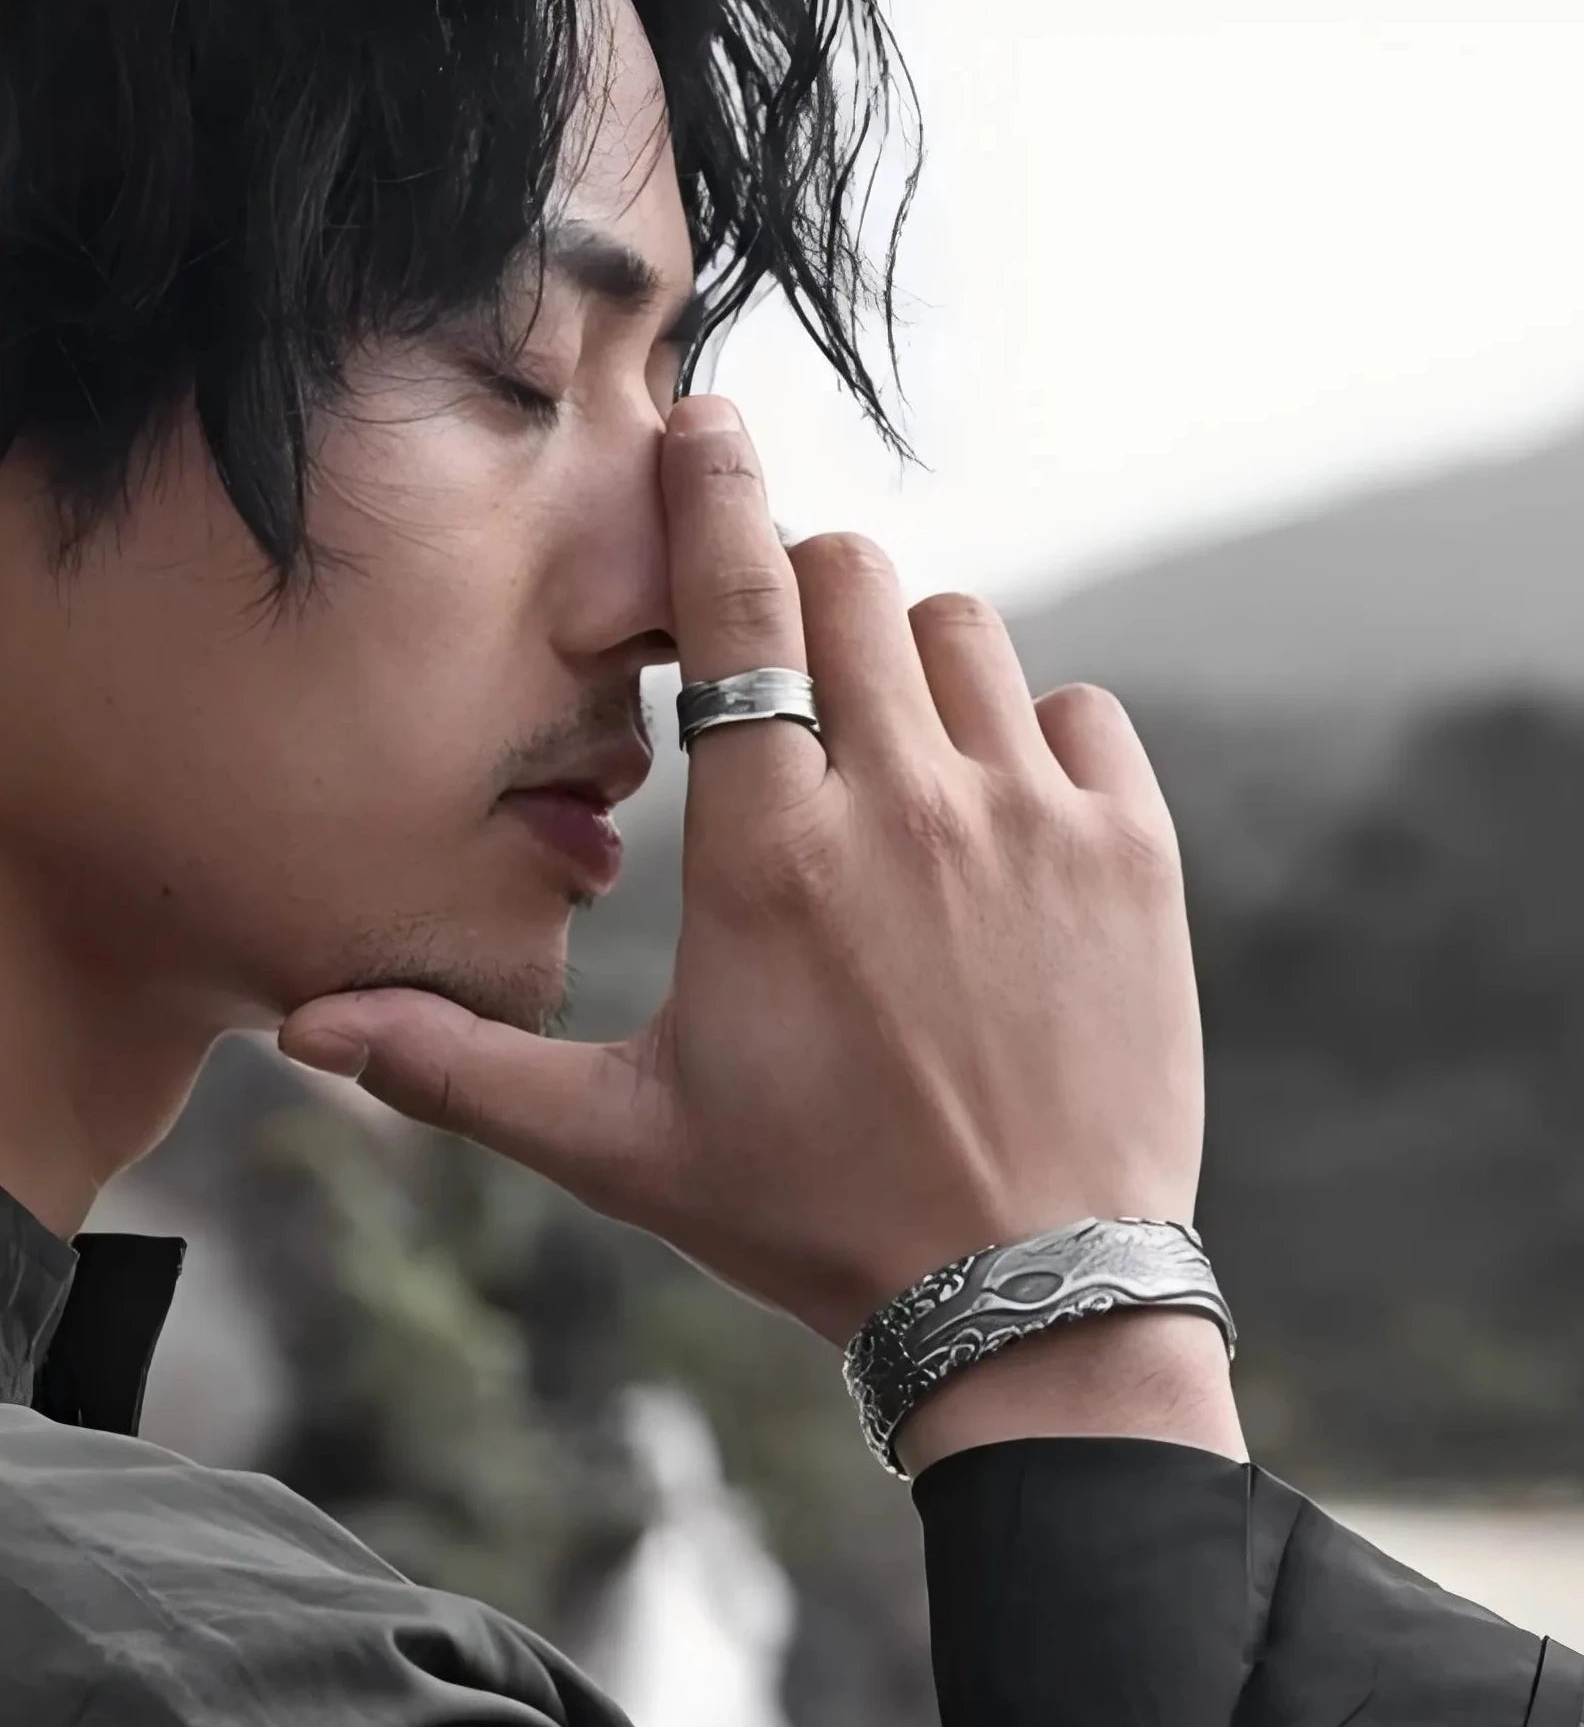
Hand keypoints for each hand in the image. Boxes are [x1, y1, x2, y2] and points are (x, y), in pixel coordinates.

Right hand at [277, 395, 1207, 1349]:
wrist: (1028, 1296)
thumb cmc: (817, 1221)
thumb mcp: (625, 1149)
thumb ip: (463, 1072)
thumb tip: (308, 1028)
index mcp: (767, 853)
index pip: (736, 600)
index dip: (713, 493)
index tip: (708, 431)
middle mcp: (905, 802)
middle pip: (853, 579)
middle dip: (805, 590)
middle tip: (789, 664)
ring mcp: (1032, 819)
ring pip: (963, 633)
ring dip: (911, 661)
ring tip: (890, 755)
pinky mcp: (1132, 855)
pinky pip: (1081, 712)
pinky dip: (1037, 732)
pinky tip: (1003, 810)